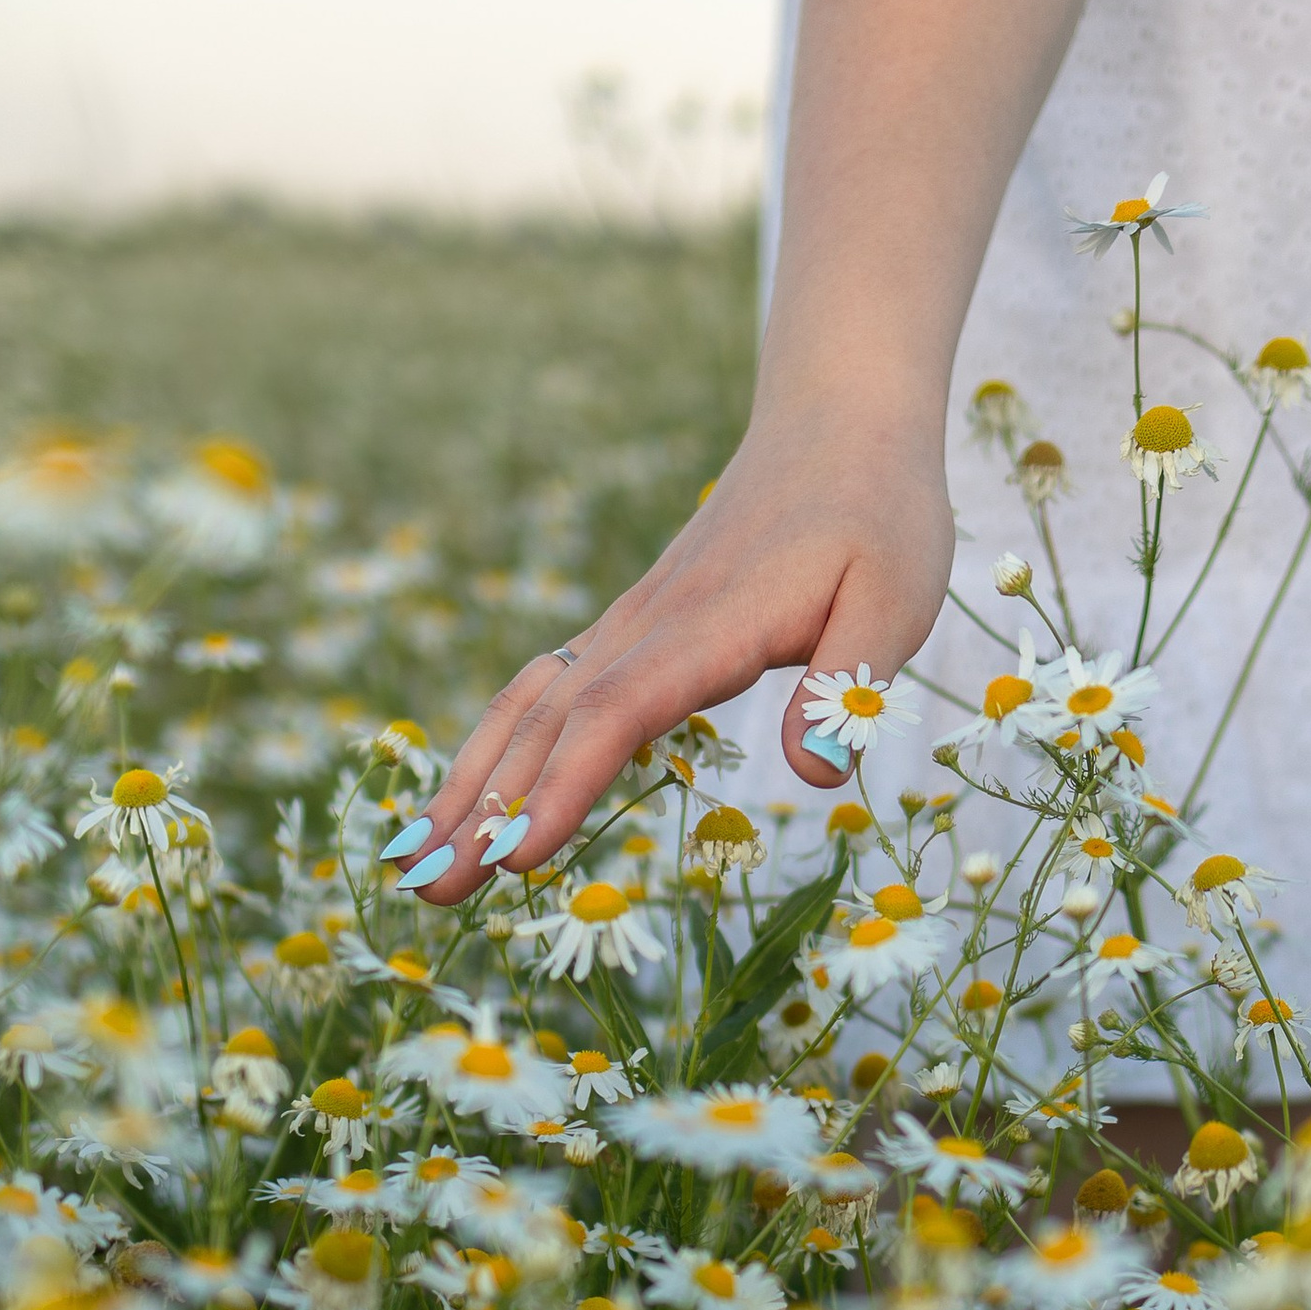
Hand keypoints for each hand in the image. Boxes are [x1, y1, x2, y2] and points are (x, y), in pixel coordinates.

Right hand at [393, 406, 955, 903]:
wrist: (838, 418)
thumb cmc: (877, 510)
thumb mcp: (896, 597)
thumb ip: (849, 687)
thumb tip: (813, 775)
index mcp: (712, 624)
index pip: (618, 712)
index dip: (564, 786)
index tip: (518, 858)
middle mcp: (650, 624)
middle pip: (549, 721)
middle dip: (483, 810)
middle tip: (424, 891)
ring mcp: (632, 622)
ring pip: (531, 704)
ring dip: (470, 782)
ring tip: (414, 860)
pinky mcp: (634, 625)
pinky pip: (548, 689)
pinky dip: (498, 746)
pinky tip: (470, 797)